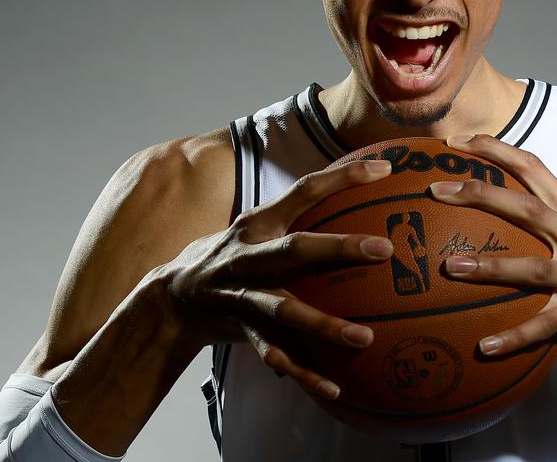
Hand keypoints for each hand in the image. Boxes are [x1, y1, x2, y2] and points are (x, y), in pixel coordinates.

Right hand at [158, 159, 395, 399]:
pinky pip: (276, 354)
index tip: (385, 169)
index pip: (304, 190)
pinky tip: (336, 387)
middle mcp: (249, 255)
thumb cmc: (232, 255)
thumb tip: (357, 200)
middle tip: (384, 249)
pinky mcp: (241, 329)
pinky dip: (304, 373)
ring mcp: (243, 294)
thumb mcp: (255, 226)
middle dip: (338, 247)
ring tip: (365, 338)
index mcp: (258, 223)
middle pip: (295, 248)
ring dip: (324, 324)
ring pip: (284, 310)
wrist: (171, 296)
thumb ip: (296, 215)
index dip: (342, 177)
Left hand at [429, 134, 556, 367]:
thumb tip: (501, 218)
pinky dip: (515, 335)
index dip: (495, 150)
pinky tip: (484, 346)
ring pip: (533, 267)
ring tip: (450, 268)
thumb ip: (552, 227)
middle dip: (480, 193)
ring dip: (490, 266)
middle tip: (436, 191)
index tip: (456, 141)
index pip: (534, 168)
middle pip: (526, 208)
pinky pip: (546, 324)